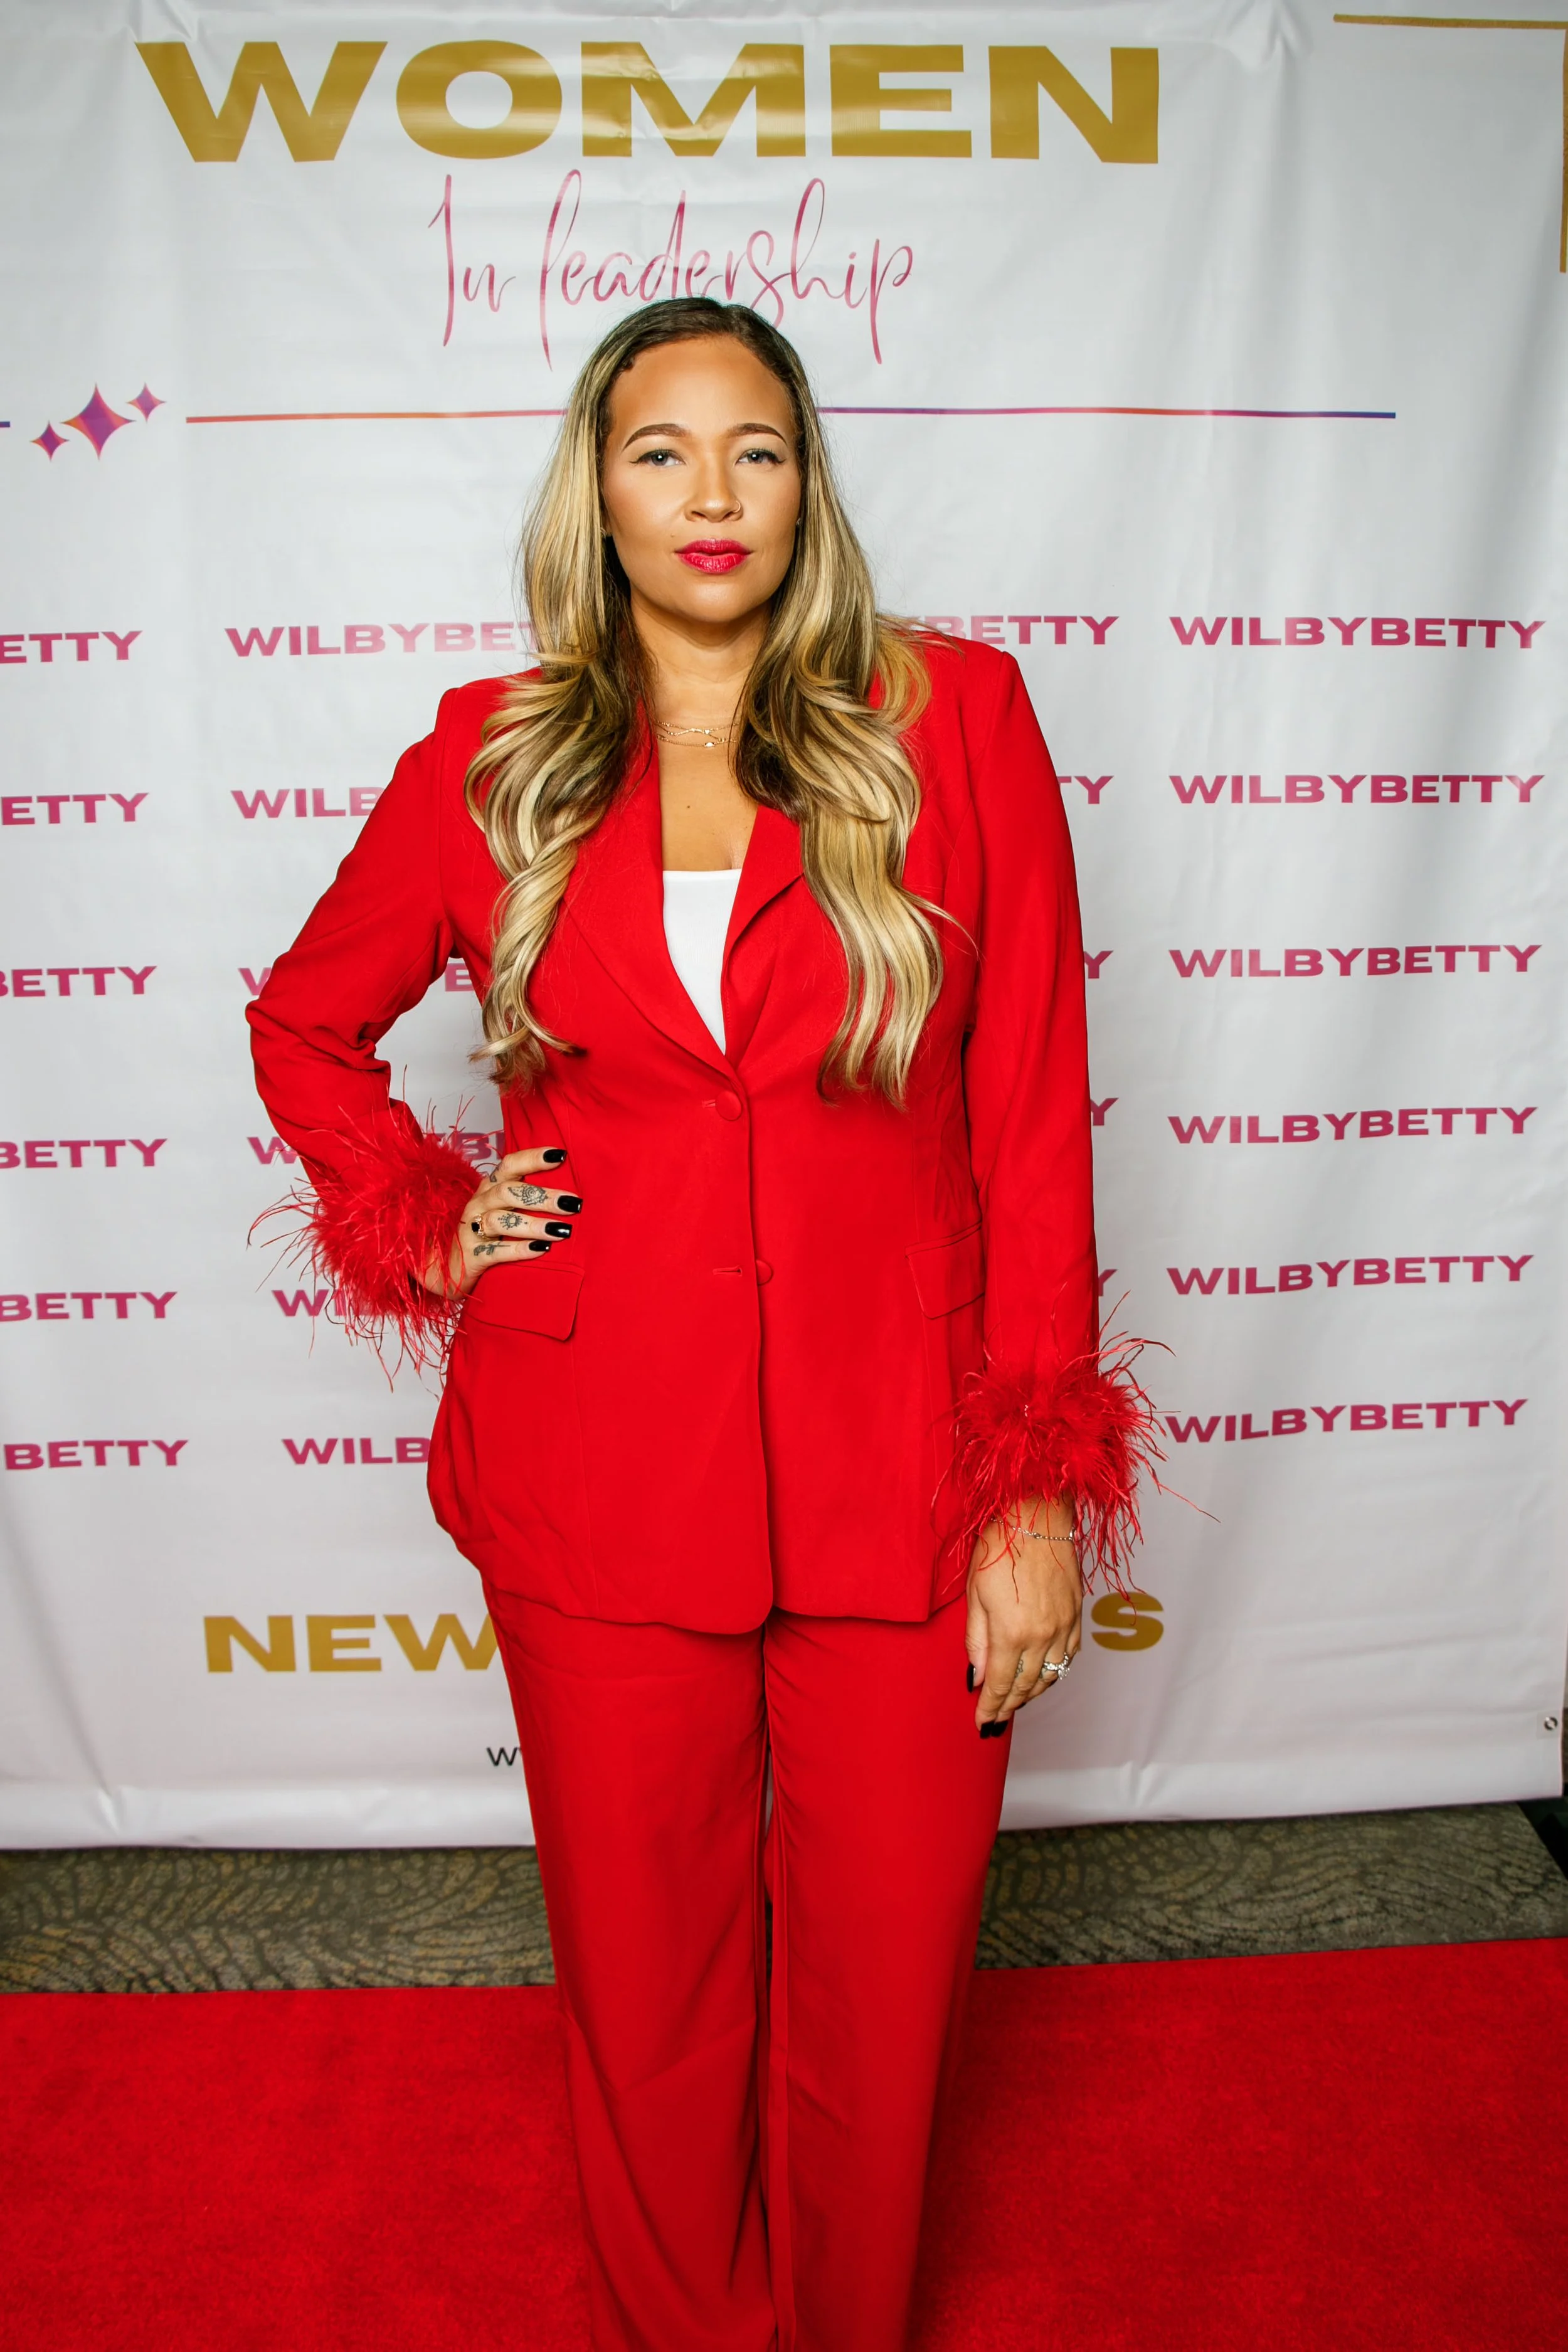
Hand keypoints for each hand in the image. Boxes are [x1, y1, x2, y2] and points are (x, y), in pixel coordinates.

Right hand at [421, 1148, 581, 1299]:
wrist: (450, 1268)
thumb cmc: (485, 1235)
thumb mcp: (502, 1210)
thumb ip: (525, 1197)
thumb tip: (568, 1193)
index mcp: (488, 1189)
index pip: (509, 1165)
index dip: (533, 1158)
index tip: (561, 1155)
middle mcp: (478, 1204)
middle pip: (508, 1192)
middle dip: (542, 1196)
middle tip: (573, 1203)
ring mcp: (471, 1229)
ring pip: (501, 1221)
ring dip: (534, 1224)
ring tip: (562, 1230)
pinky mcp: (471, 1255)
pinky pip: (496, 1251)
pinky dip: (519, 1249)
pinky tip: (542, 1249)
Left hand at [966, 1494, 1082, 1734]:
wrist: (1038, 1515)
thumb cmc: (1001, 1546)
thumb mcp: (975, 1594)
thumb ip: (976, 1640)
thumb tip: (977, 1676)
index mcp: (1011, 1633)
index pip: (1000, 1685)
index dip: (990, 1708)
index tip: (981, 1723)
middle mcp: (1042, 1636)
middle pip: (1025, 1686)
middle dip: (1009, 1706)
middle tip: (996, 1717)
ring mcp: (1064, 1627)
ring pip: (1050, 1676)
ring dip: (1032, 1693)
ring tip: (1016, 1701)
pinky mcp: (1077, 1615)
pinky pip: (1069, 1658)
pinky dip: (1055, 1673)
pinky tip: (1045, 1675)